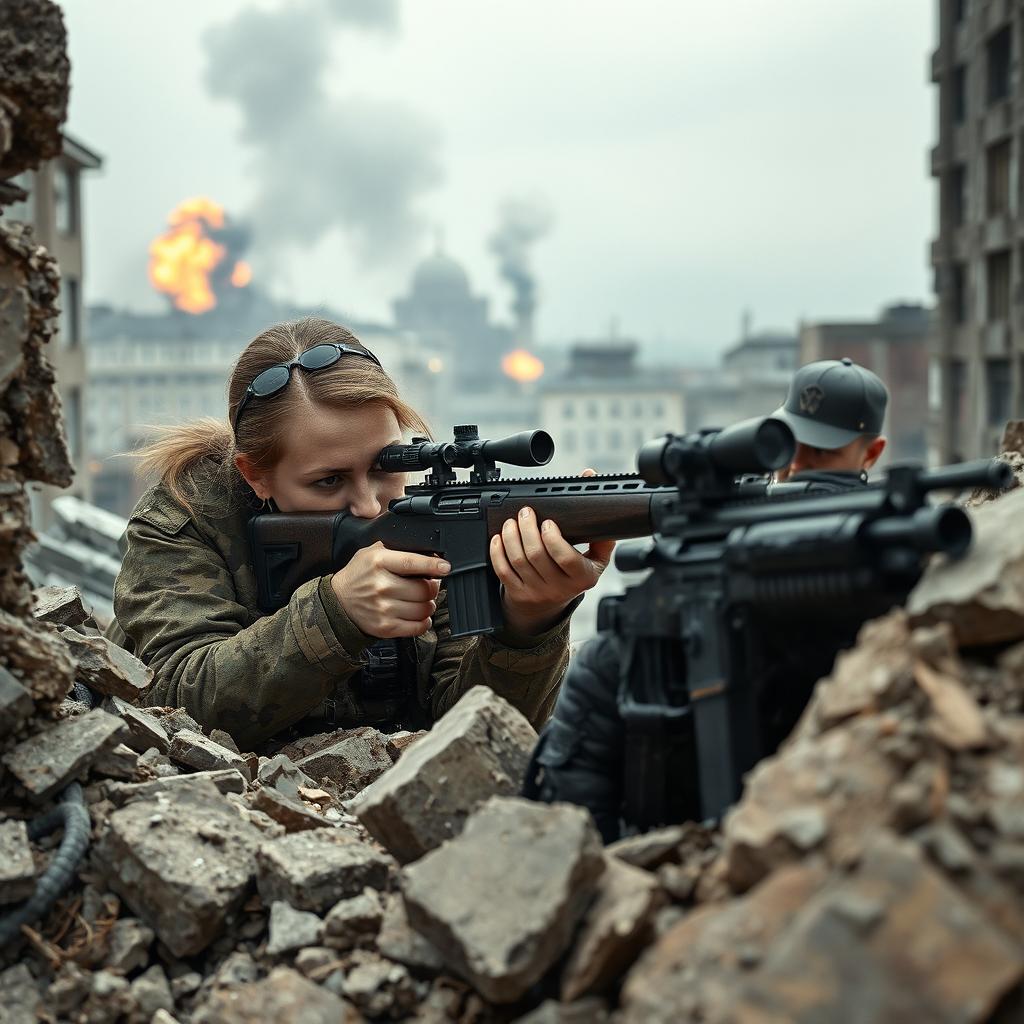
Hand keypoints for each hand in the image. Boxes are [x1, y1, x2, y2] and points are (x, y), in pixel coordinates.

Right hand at [330, 542, 448, 637]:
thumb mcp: (373, 552)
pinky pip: (417, 627)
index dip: (433, 565)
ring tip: (421, 600)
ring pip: (424, 609)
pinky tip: (418, 614)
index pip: (412, 563)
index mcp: (379, 562)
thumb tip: (430, 553)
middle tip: (429, 585)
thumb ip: (398, 550)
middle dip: (432, 588)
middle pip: (424, 590)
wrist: (339, 601)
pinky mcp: (386, 627)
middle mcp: (381, 586)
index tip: (446, 567)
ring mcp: (383, 609)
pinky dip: (424, 621)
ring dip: (429, 605)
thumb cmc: (360, 574)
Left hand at [490, 468, 614, 635]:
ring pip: (518, 561)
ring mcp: (537, 592)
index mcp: (582, 577)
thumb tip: (589, 477)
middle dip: (527, 529)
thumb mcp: (595, 554)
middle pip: (537, 555)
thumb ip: (597, 519)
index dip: (553, 538)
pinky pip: (503, 571)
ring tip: (511, 523)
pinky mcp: (518, 593)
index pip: (566, 558)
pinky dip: (498, 552)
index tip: (548, 522)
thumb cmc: (574, 571)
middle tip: (525, 513)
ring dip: (511, 537)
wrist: (552, 605)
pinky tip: (499, 538)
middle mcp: (559, 588)